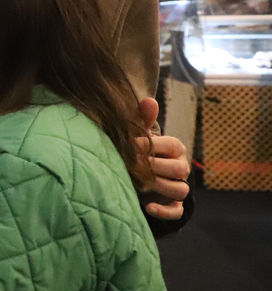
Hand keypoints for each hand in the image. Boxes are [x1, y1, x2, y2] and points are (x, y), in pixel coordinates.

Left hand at [136, 97, 190, 219]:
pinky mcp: (174, 206)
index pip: (173, 145)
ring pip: (181, 190)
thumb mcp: (140, 136)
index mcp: (175, 148)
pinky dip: (165, 211)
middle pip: (179, 169)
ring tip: (140, 184)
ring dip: (160, 187)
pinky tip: (148, 207)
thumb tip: (149, 100)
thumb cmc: (138, 151)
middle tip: (133, 165)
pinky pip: (177, 211)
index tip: (131, 146)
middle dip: (155, 167)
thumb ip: (143, 120)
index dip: (152, 145)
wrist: (136, 175)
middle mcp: (181, 168)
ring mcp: (179, 187)